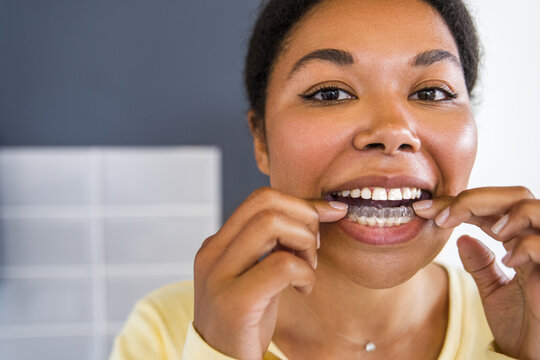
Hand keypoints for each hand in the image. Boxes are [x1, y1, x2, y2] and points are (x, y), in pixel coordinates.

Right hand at [193, 187, 347, 359]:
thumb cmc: (247, 319)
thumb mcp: (256, 273)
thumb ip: (273, 244)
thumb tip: (319, 210)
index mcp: (216, 244)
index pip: (260, 199)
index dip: (300, 201)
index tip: (329, 212)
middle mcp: (212, 253)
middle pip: (266, 203)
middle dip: (304, 219)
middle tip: (314, 248)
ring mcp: (219, 276)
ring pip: (272, 223)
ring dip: (305, 243)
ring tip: (307, 268)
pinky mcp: (235, 302)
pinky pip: (282, 264)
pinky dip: (305, 273)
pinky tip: (303, 289)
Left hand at [413, 186, 539, 358]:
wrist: (534, 356)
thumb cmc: (522, 325)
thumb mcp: (493, 289)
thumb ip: (480, 263)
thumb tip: (461, 238)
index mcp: (520, 240)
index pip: (488, 208)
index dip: (455, 204)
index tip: (421, 210)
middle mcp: (536, 239)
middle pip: (512, 195)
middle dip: (472, 199)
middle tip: (440, 216)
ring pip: (532, 207)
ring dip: (501, 213)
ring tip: (485, 231)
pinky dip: (523, 247)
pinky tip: (509, 263)